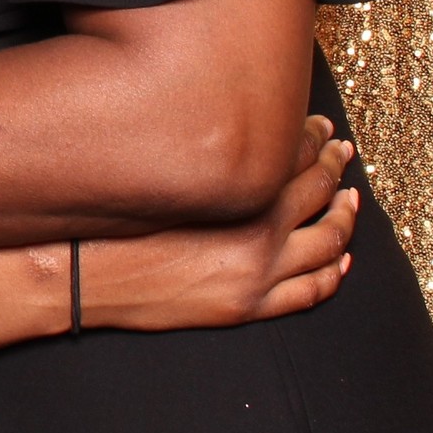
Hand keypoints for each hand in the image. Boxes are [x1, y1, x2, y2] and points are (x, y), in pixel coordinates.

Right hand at [77, 118, 359, 330]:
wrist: (82, 274)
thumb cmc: (109, 218)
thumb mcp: (156, 169)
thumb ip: (197, 151)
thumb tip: (225, 128)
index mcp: (233, 190)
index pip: (291, 152)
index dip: (311, 135)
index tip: (320, 124)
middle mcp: (256, 231)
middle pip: (317, 191)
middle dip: (333, 166)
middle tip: (342, 150)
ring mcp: (256, 274)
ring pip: (327, 243)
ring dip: (344, 218)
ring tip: (350, 200)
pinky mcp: (247, 307)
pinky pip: (310, 292)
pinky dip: (334, 274)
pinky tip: (342, 261)